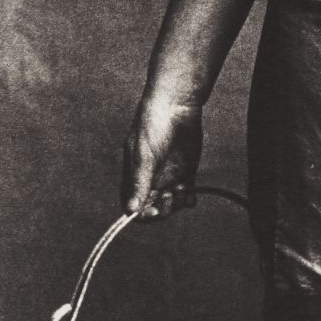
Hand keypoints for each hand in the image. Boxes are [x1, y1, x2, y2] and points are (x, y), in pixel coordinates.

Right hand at [122, 92, 204, 217]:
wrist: (176, 107)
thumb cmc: (153, 127)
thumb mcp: (144, 156)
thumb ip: (139, 183)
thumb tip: (131, 211)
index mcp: (135, 177)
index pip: (134, 206)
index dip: (142, 214)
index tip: (153, 211)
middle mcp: (151, 180)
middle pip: (154, 208)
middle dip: (162, 209)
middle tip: (170, 195)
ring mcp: (169, 176)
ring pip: (171, 204)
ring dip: (176, 203)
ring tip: (181, 188)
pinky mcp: (186, 171)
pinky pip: (186, 194)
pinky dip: (188, 198)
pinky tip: (189, 191)